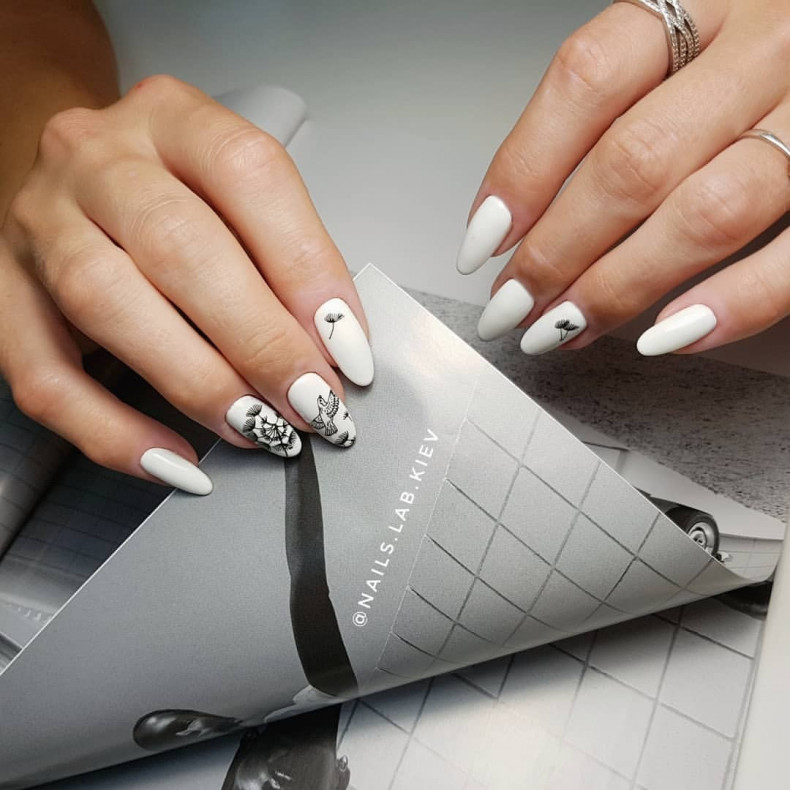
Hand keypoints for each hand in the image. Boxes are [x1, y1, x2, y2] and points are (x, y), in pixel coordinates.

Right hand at [0, 76, 372, 493]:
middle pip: (179, 245)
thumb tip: (332, 351)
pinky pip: (44, 375)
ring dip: (196, 381)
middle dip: (259, 340)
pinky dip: (112, 431)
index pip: (250, 177)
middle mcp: (96, 157)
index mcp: (172, 118)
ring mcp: (39, 222)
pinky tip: (176, 461)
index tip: (348, 352)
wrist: (75, 173)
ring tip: (260, 428)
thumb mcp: (234, 195)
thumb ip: (282, 256)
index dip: (308, 271)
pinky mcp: (3, 294)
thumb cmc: (177, 193)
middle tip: (312, 404)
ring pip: (107, 301)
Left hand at [458, 0, 788, 356]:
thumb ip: (623, 106)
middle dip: (558, 252)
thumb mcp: (691, 40)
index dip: (523, 169)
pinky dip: (731, 303)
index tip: (482, 242)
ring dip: (621, 287)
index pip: (588, 80)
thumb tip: (529, 213)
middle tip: (512, 308)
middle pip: (636, 160)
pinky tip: (666, 336)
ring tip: (565, 328)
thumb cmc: (763, 48)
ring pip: (707, 212)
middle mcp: (769, 43)